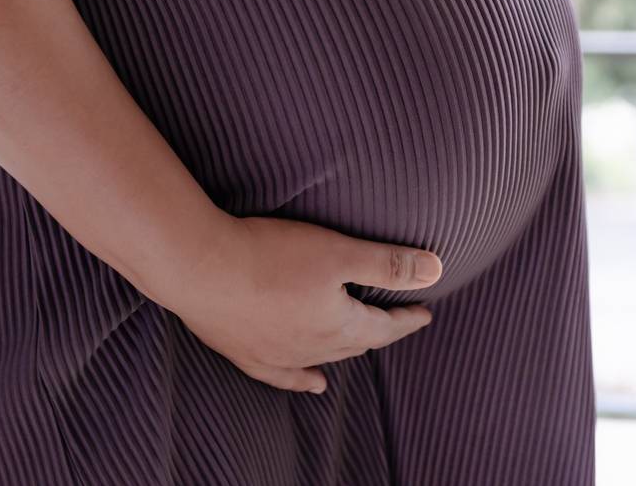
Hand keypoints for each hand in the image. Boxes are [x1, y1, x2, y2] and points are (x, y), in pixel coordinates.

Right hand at [168, 214, 443, 393]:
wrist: (200, 268)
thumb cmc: (271, 256)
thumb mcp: (339, 252)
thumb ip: (388, 262)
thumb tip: (436, 270)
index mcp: (338, 327)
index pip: (384, 327)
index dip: (407, 318)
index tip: (424, 312)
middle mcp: (311, 349)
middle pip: (355, 343)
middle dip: (379, 332)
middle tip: (395, 318)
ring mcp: (276, 355)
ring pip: (322, 358)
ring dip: (345, 350)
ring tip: (362, 348)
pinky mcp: (244, 352)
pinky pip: (283, 375)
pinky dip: (302, 379)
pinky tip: (312, 383)